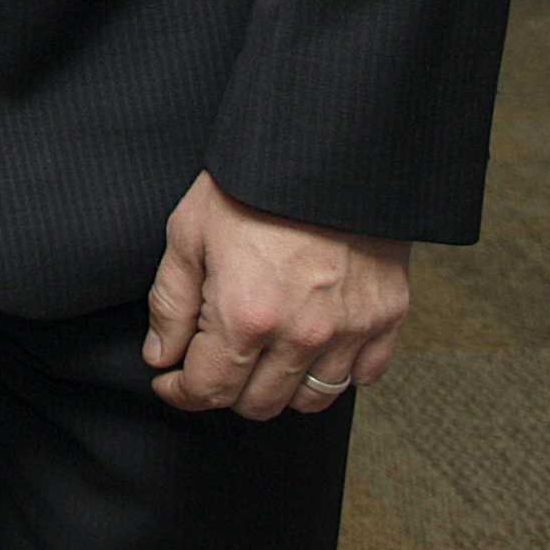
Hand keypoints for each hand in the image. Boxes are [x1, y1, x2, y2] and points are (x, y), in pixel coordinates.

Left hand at [141, 171, 409, 420]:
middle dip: (226, 389)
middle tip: (214, 359)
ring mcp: (350, 330)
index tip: (171, 380)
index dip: (180, 390)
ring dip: (281, 387)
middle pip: (258, 404)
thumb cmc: (251, 182)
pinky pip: (364, 375)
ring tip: (264, 354)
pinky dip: (338, 370)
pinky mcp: (388, 316)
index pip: (208, 389)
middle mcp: (302, 336)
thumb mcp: (189, 231)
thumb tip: (161, 357)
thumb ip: (171, 303)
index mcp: (246, 316)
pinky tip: (316, 345)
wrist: (329, 146)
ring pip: (311, 399)